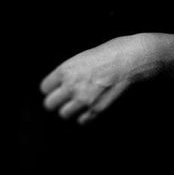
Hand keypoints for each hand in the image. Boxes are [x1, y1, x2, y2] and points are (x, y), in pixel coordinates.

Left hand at [41, 33, 160, 124]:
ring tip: (76, 104)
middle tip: (62, 99)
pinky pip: (81, 120)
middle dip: (55, 102)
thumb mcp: (81, 58)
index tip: (56, 88)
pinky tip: (89, 108)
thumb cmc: (107, 54)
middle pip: (49, 104)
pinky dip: (83, 116)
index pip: (44, 88)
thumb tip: (61, 84)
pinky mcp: (96, 109)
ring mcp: (83, 99)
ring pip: (63, 114)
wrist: (129, 60)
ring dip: (69, 110)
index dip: (50, 88)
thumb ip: (68, 72)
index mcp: (65, 70)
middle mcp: (70, 86)